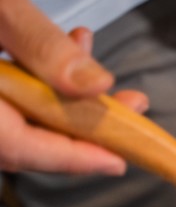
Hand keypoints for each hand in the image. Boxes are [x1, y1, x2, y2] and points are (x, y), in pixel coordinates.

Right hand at [0, 0, 147, 174]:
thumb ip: (41, 44)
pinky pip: (6, 99)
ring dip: (68, 100)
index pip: (17, 146)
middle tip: (133, 111)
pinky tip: (71, 44)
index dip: (71, 159)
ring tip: (107, 75)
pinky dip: (42, 81)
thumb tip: (96, 85)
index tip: (118, 161)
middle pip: (21, 140)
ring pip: (17, 119)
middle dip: (83, 126)